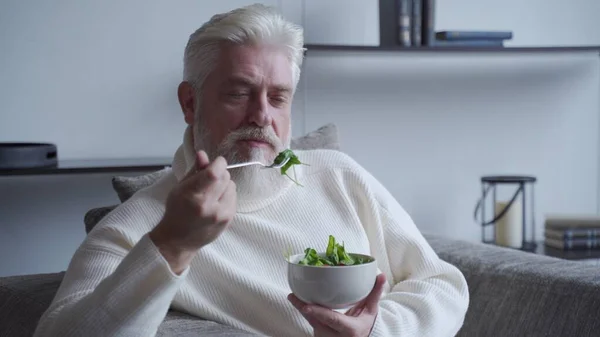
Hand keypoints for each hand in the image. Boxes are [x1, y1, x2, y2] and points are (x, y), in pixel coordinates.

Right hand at [149, 150, 236, 273]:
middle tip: (209, 181)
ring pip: (232, 186)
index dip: (218, 163)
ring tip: (212, 194)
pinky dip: (227, 196)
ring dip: (224, 185)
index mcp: (194, 196)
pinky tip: (216, 203)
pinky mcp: (229, 220)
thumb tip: (204, 154)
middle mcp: (209, 207)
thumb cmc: (177, 210)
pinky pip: (234, 198)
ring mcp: (221, 215)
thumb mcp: (180, 187)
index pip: (214, 173)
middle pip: (225, 177)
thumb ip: (194, 170)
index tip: (216, 162)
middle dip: (219, 174)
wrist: (178, 240)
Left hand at [288, 273, 386, 336]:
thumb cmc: (365, 324)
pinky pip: (311, 323)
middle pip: (317, 322)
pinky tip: (298, 301)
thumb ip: (375, 293)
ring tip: (293, 297)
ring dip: (302, 310)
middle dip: (304, 309)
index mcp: (350, 330)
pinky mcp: (321, 336)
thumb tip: (381, 275)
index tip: (307, 307)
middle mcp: (336, 336)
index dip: (319, 313)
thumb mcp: (371, 310)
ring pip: (312, 323)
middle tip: (293, 296)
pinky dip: (305, 312)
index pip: (333, 320)